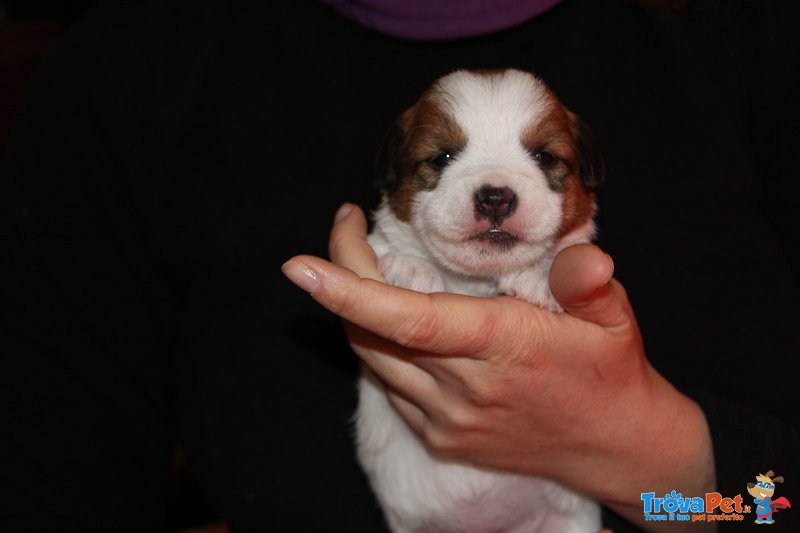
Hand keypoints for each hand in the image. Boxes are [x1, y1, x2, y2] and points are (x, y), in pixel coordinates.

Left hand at [282, 204, 715, 531]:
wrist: (613, 446)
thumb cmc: (610, 372)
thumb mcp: (616, 319)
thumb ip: (590, 283)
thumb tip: (588, 255)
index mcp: (500, 346)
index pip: (407, 319)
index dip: (349, 292)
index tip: (301, 266)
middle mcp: (463, 388)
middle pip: (373, 331)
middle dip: (343, 274)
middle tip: (348, 224)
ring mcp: (446, 418)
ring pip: (372, 359)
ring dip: (355, 309)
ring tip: (362, 261)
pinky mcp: (440, 436)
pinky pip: (389, 385)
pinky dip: (378, 344)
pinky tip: (390, 315)